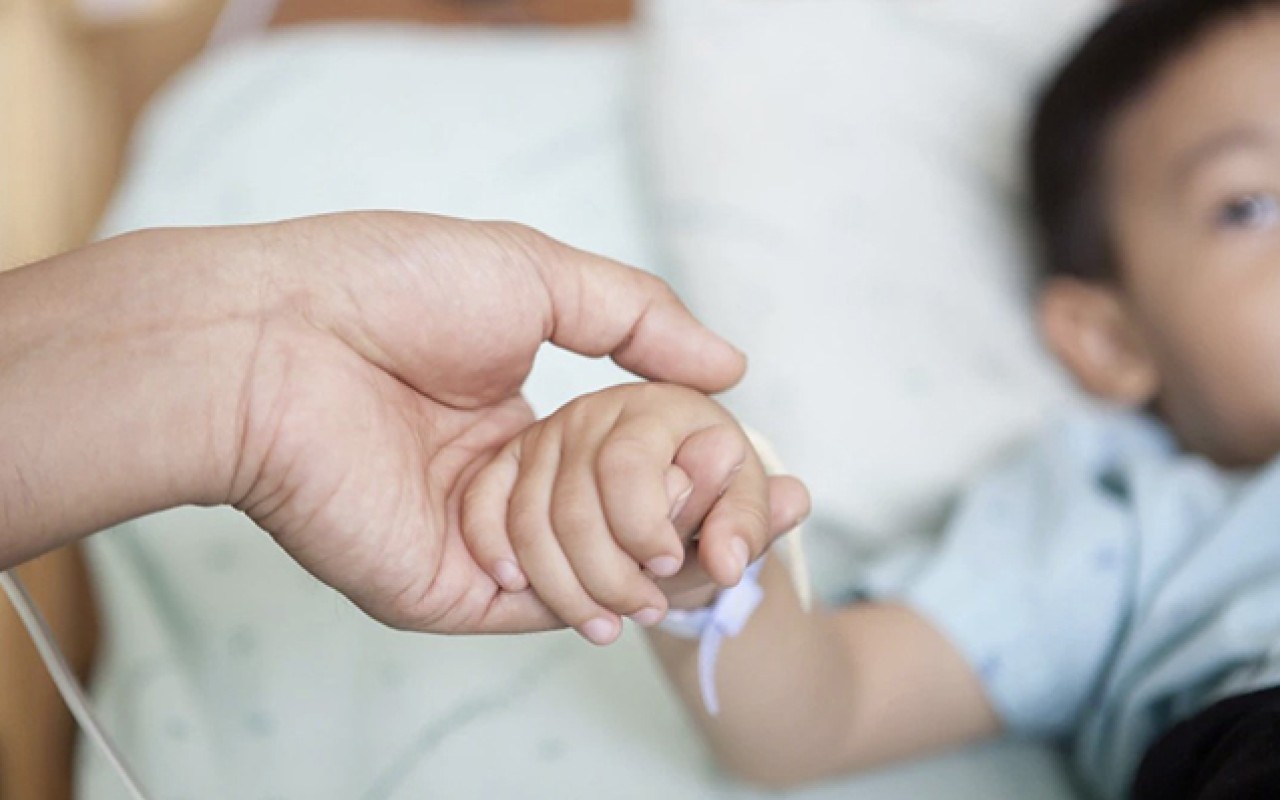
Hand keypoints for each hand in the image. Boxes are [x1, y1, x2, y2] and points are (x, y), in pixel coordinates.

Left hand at [220, 213, 756, 633]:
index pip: (624, 458)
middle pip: (615, 522)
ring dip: (654, 565)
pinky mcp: (440, 586)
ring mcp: (471, 536)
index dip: (692, 466)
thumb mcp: (540, 275)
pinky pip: (536, 606)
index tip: (762, 474)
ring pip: (586, 570)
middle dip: (691, 528)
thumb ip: (640, 318)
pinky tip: (650, 586)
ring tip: (718, 554)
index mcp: (516, 411)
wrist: (279, 338)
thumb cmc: (394, 287)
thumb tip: (733, 367)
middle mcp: (498, 480)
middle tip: (765, 529)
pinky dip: (596, 600)